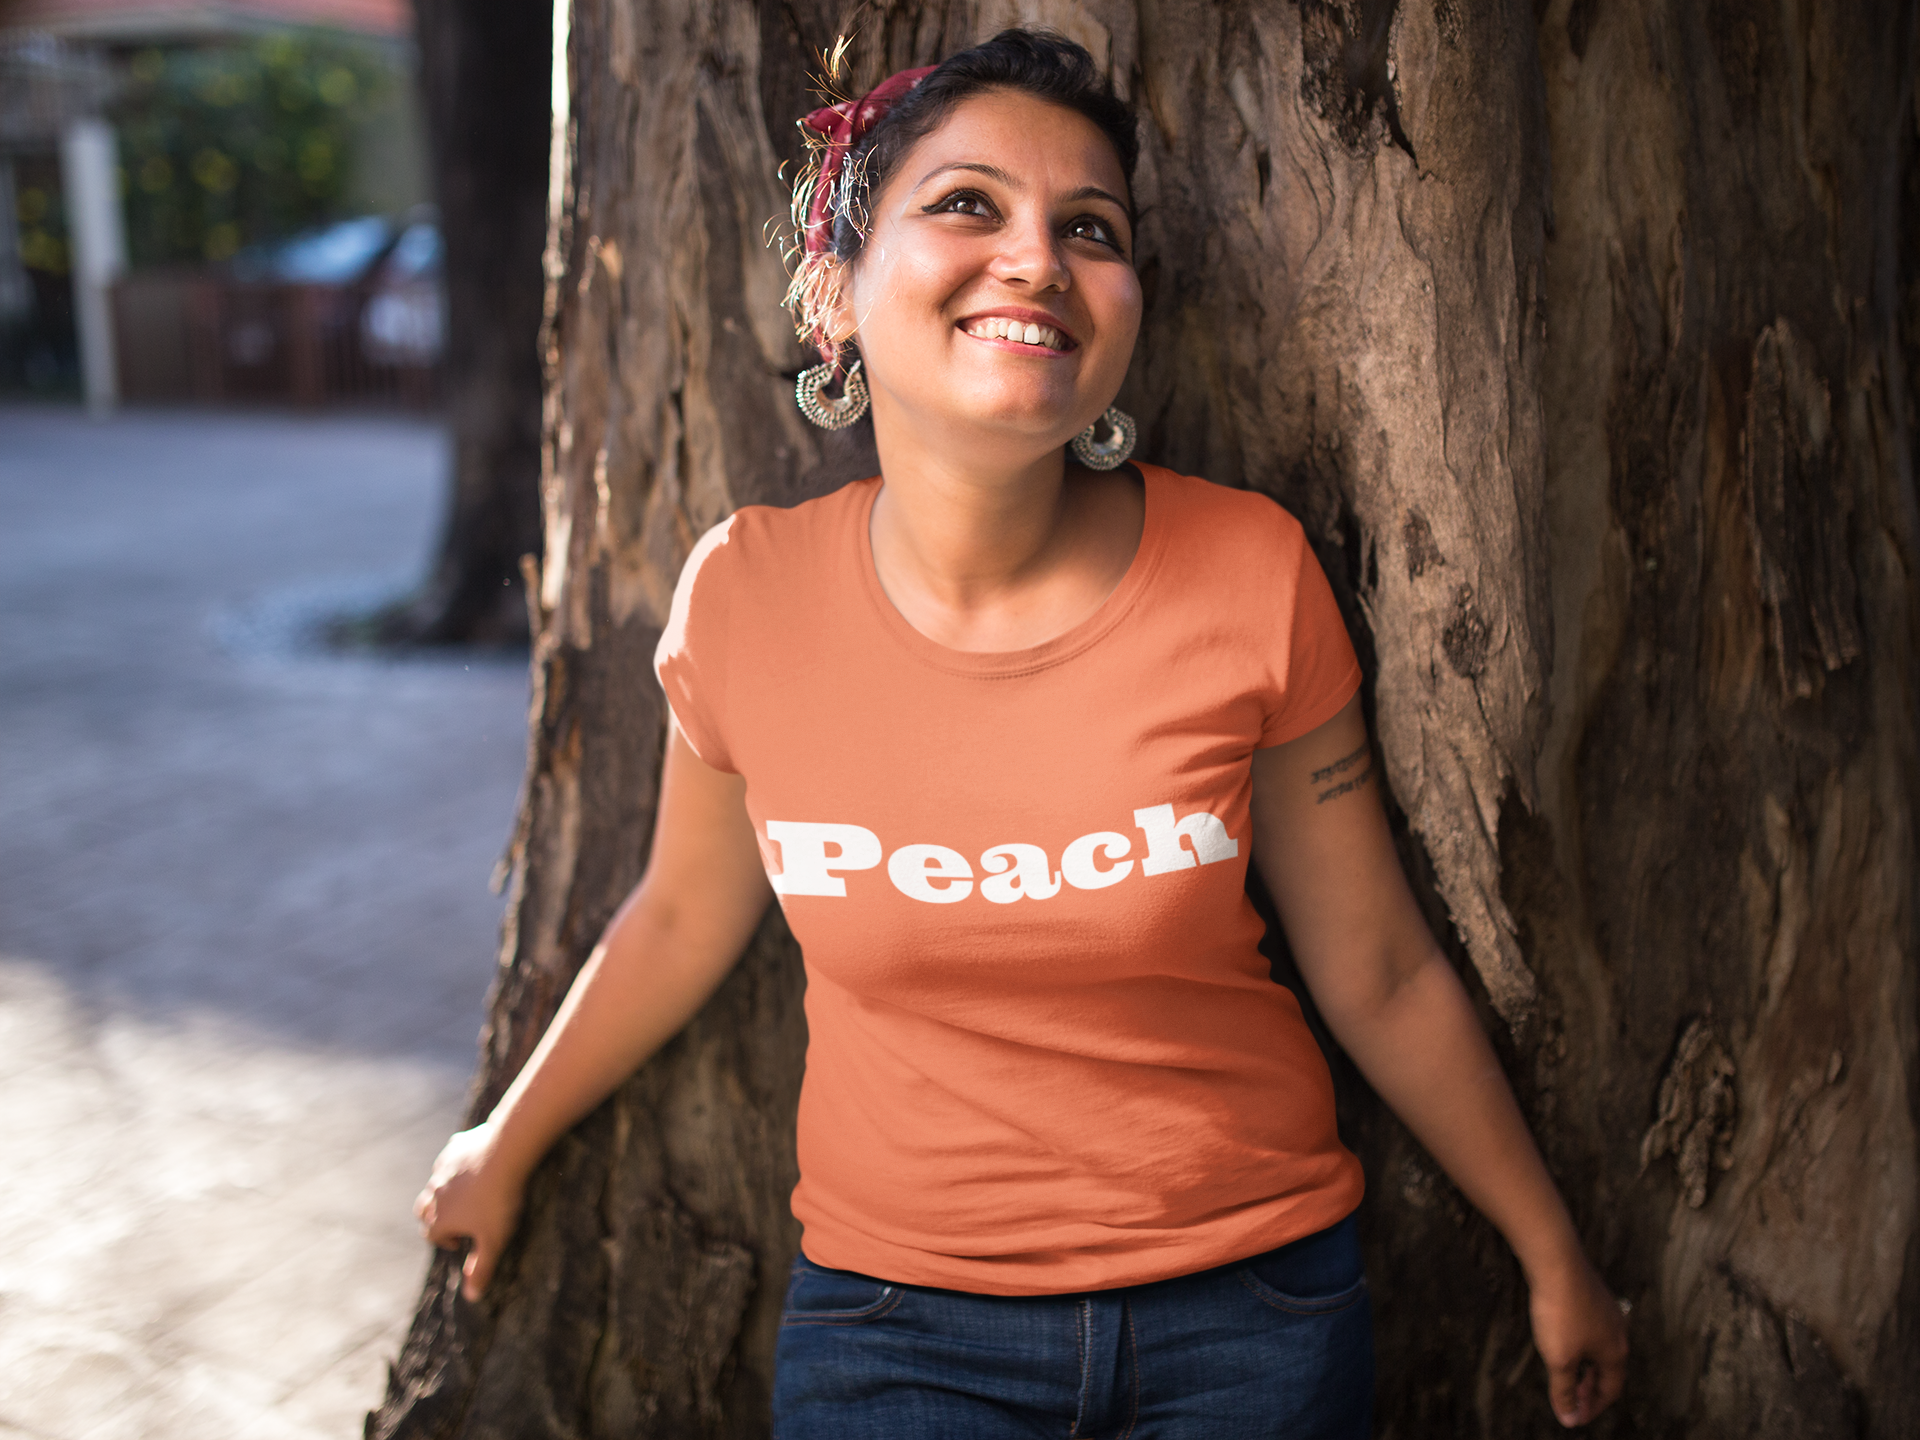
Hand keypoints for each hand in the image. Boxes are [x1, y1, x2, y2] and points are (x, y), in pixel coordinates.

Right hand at [414, 1122, 526, 1300]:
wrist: (505, 1152)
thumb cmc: (500, 1200)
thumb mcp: (494, 1240)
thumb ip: (482, 1268)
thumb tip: (472, 1297)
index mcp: (440, 1217)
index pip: (431, 1235)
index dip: (445, 1241)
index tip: (462, 1241)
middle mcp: (434, 1193)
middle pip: (423, 1210)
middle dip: (435, 1218)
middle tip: (458, 1221)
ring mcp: (442, 1169)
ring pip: (434, 1185)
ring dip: (443, 1193)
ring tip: (466, 1197)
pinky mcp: (454, 1147)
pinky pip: (448, 1160)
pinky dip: (455, 1167)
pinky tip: (473, 1166)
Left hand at [1528, 1250, 1628, 1426]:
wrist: (1556, 1261)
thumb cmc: (1560, 1311)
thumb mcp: (1559, 1359)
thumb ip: (1564, 1391)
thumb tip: (1569, 1418)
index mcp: (1616, 1352)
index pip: (1611, 1390)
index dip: (1593, 1407)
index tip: (1576, 1416)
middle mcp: (1618, 1332)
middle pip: (1609, 1370)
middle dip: (1590, 1388)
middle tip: (1572, 1399)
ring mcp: (1607, 1311)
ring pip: (1601, 1349)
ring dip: (1586, 1366)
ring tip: (1568, 1374)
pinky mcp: (1592, 1295)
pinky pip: (1592, 1331)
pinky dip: (1582, 1346)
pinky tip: (1565, 1342)